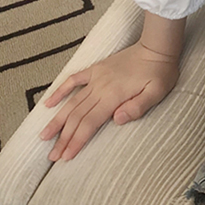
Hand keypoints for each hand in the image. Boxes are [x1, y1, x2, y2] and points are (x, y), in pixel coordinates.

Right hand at [38, 41, 179, 161]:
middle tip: (52, 156)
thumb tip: (117, 120)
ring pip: (72, 102)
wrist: (156, 47)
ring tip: (44, 136)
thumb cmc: (160, 72)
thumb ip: (137, 107)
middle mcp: (100, 87)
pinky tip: (48, 103)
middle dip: (64, 137)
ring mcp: (96, 77)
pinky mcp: (96, 69)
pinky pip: (73, 79)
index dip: (76, 141)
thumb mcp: (156, 92)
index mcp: (113, 96)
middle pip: (77, 116)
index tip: (65, 157)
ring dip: (57, 120)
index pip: (90, 123)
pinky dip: (59, 91)